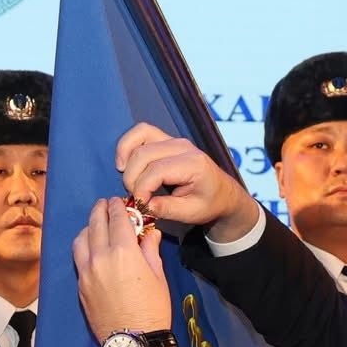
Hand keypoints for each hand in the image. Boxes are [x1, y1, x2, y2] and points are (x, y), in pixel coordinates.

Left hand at [73, 197, 170, 346]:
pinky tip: (90, 246)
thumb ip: (150, 250)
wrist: (133, 341)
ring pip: (81, 239)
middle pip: (96, 224)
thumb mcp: (158, 276)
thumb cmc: (153, 310)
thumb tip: (150, 233)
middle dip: (101, 210)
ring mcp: (86, 272)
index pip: (117, 219)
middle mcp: (100, 257)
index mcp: (123, 252)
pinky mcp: (80, 285)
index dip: (118, 206)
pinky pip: (78, 258)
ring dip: (88, 227)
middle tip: (105, 204)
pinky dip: (83, 246)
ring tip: (96, 224)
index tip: (119, 201)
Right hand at [115, 123, 257, 240]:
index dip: (142, 189)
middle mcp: (183, 146)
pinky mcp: (166, 139)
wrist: (222, 193)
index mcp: (194, 164)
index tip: (139, 205)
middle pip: (144, 154)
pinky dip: (128, 145)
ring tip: (127, 180)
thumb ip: (167, 209)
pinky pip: (141, 132)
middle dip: (132, 178)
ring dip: (126, 157)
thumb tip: (143, 205)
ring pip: (140, 135)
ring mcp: (174, 140)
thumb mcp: (192, 213)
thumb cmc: (210, 203)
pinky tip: (124, 164)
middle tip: (135, 198)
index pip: (157, 170)